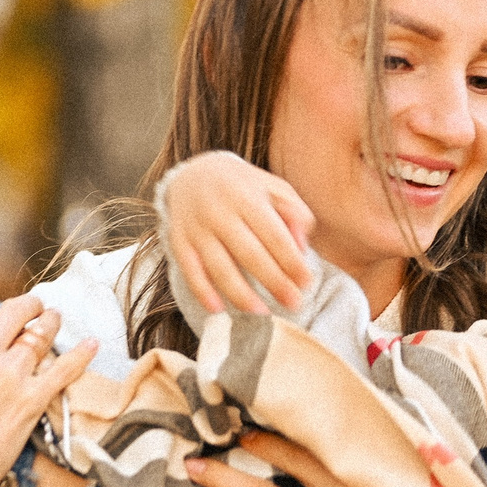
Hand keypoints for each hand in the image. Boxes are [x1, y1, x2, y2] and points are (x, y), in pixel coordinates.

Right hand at [0, 253, 96, 486]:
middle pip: (13, 309)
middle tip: (27, 304)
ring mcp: (10, 375)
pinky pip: (64, 370)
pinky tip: (90, 343)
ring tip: (51, 316)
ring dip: (48, 320)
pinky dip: (79, 354)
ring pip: (40, 332)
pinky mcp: (31, 401)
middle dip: (22, 302)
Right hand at [163, 152, 316, 314]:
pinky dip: (202, 292)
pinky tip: (218, 309)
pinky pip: (190, 271)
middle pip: (249, 254)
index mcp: (247, 197)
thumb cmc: (243, 187)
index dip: (291, 261)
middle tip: (294, 304)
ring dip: (241, 294)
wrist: (192, 173)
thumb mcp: (273, 187)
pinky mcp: (179, 242)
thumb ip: (295, 212)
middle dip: (274, 282)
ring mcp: (197, 229)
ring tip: (263, 313)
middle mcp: (220, 212)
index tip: (307, 283)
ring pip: (219, 267)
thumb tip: (302, 248)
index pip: (274, 235)